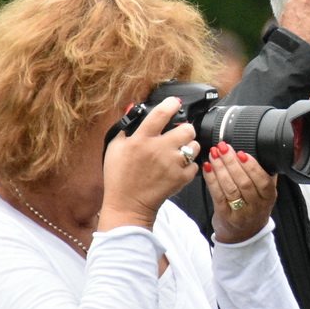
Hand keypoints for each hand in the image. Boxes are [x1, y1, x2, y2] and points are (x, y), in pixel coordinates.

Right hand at [97, 97, 198, 232]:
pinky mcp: (180, 178)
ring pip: (194, 145)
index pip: (161, 113)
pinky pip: (195, 165)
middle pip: (186, 128)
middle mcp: (158, 149)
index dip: (171, 104)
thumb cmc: (119, 177)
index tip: (175, 103)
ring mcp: (172, 164)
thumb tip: (132, 109)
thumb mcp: (114, 148)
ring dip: (189, 147)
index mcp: (141, 139)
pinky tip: (179, 167)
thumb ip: (124, 127)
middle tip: (179, 134)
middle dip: (185, 129)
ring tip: (180, 152)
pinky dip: (189, 166)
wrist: (127, 205)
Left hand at [205, 142, 278, 243]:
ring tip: (213, 155)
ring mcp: (240, 213)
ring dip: (220, 169)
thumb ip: (264, 176)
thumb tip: (260, 152)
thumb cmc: (253, 209)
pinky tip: (207, 168)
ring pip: (230, 188)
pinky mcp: (225, 215)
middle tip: (222, 147)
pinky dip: (211, 179)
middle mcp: (256, 206)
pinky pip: (217, 195)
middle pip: (244, 182)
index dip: (252, 166)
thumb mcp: (265, 195)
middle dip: (231, 162)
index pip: (263, 180)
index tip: (241, 152)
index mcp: (269, 197)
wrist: (243, 236)